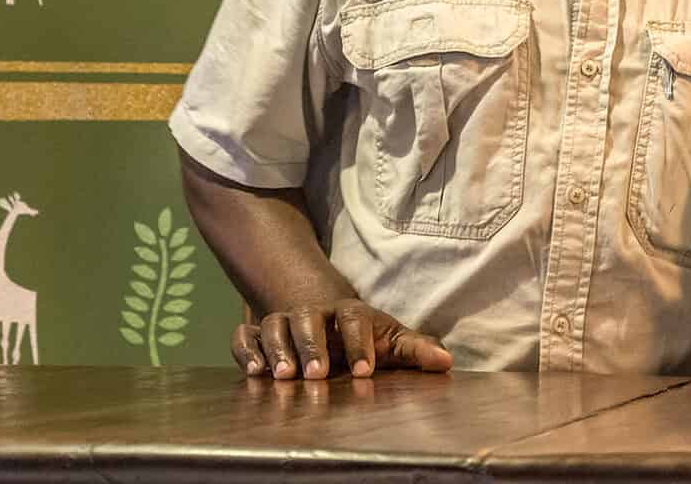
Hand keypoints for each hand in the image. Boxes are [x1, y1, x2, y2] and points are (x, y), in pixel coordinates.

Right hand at [231, 299, 451, 379]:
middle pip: (308, 318)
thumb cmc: (363, 336)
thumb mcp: (391, 339)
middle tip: (318, 374)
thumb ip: (415, 351)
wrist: (323, 316)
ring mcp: (284, 320)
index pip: (354, 319)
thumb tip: (446, 362)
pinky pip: (244, 336)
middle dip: (313, 345)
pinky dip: (246, 350)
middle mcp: (314, 313)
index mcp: (350, 313)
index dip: (359, 344)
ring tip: (284, 377)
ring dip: (278, 349)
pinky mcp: (258, 333)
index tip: (365, 372)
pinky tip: (254, 372)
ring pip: (275, 325)